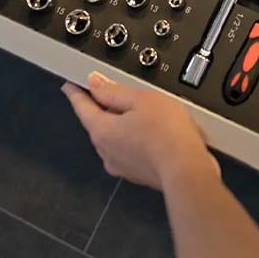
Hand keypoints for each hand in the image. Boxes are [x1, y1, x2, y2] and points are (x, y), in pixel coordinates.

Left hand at [63, 72, 220, 190]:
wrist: (188, 170)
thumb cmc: (166, 132)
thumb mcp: (140, 99)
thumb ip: (114, 91)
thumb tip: (95, 83)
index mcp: (101, 130)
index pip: (81, 107)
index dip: (76, 92)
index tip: (70, 86)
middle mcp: (106, 151)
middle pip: (98, 123)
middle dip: (104, 107)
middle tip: (114, 92)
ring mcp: (121, 166)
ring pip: (115, 138)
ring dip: (122, 124)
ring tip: (143, 111)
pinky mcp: (138, 174)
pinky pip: (129, 149)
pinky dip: (136, 138)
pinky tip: (153, 131)